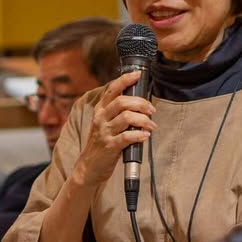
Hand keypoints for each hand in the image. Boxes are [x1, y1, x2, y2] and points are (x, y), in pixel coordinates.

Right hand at [69, 70, 155, 188]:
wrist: (89, 167)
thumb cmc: (102, 143)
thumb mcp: (105, 123)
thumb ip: (117, 112)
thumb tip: (139, 101)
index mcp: (100, 110)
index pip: (112, 89)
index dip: (125, 80)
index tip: (138, 74)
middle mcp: (100, 118)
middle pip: (122, 101)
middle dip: (141, 103)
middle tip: (152, 109)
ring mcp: (104, 132)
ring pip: (127, 117)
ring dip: (144, 120)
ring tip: (151, 125)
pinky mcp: (109, 146)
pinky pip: (127, 136)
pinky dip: (139, 135)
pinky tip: (145, 136)